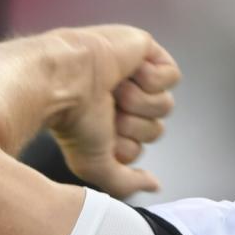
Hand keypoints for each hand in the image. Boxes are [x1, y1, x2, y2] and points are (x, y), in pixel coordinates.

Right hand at [46, 25, 180, 197]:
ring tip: (112, 89)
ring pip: (166, 105)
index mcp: (107, 121)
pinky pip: (172, 76)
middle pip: (156, 128)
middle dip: (133, 125)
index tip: (100, 132)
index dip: (125, 145)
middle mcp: (121, 99)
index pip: (139, 145)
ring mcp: (133, 73)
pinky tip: (126, 71)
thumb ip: (125, 182)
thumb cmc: (72, 121)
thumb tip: (154, 185)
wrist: (62, 81)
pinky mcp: (145, 49)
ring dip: (139, 103)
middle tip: (106, 109)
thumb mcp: (95, 166)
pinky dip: (151, 79)